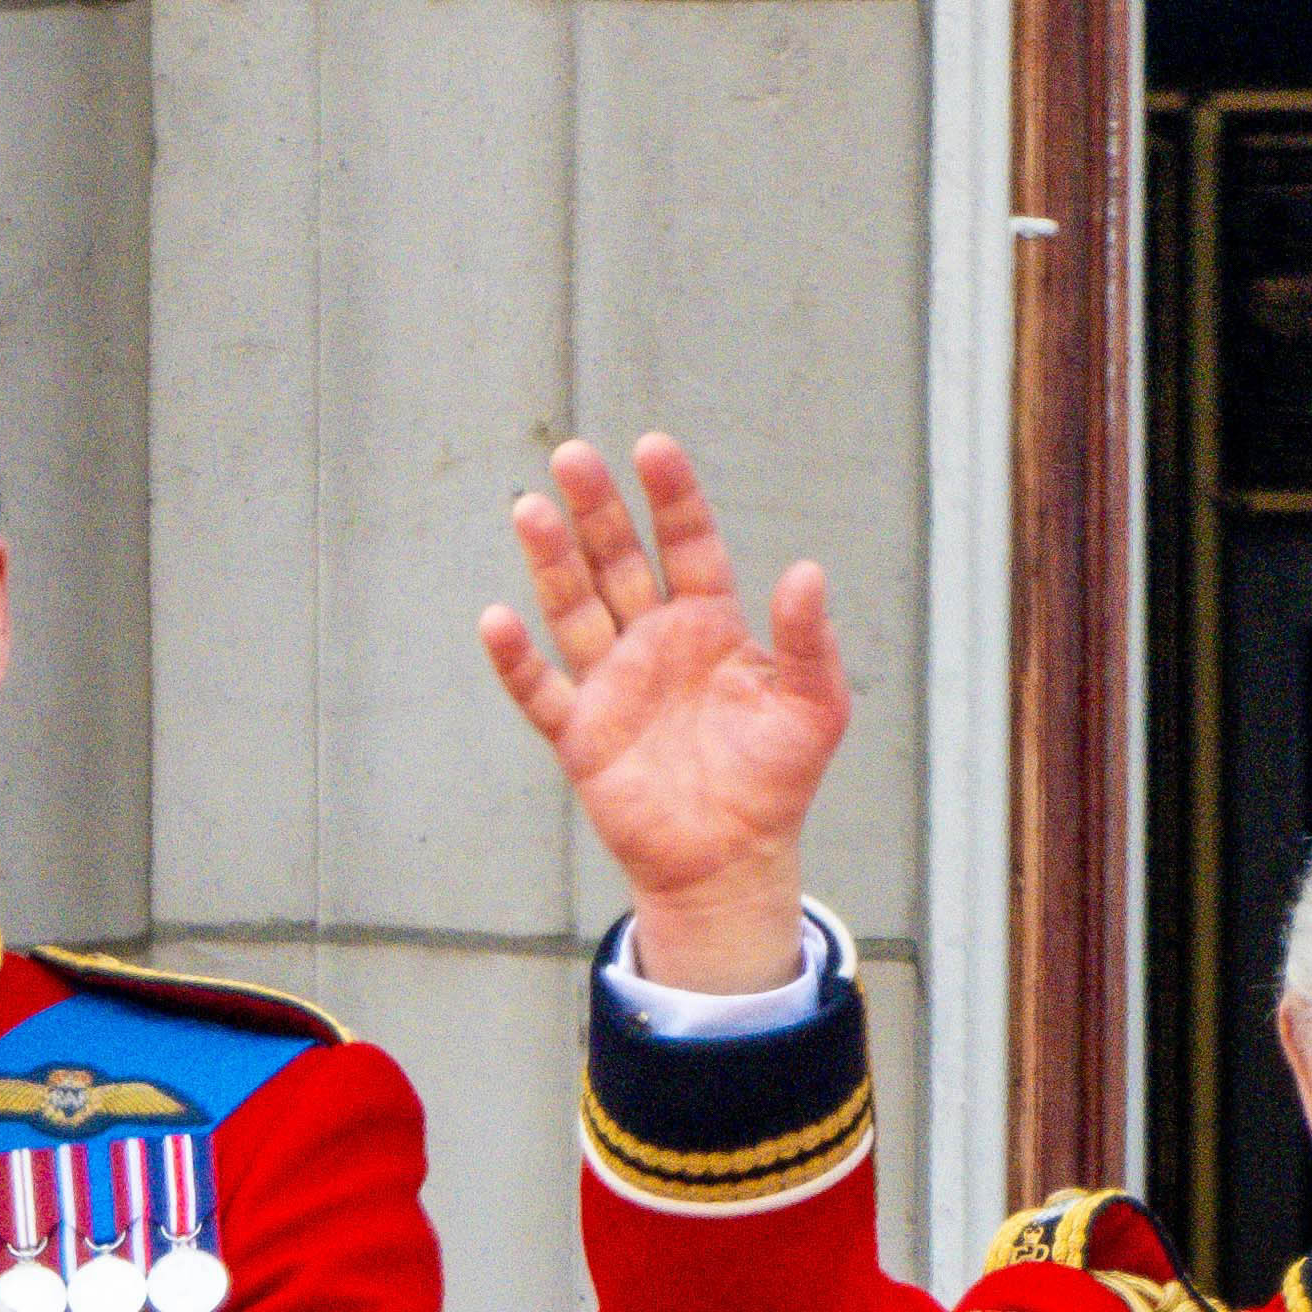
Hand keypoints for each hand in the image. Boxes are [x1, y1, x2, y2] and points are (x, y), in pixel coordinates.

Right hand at [479, 432, 851, 997]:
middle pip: (618, 559)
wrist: (732, 862)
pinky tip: (497, 620)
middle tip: (571, 455)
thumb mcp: (814, 706)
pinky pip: (541, 691)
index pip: (687, 542)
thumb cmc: (777, 781)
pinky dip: (516, 660)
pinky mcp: (581, 735)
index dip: (671, 496)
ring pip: (574, 608)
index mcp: (709, 623)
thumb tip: (807, 570)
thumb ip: (807, 639)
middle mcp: (653, 640)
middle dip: (595, 509)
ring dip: (552, 562)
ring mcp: (612, 684)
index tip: (652, 449)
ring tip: (530, 510)